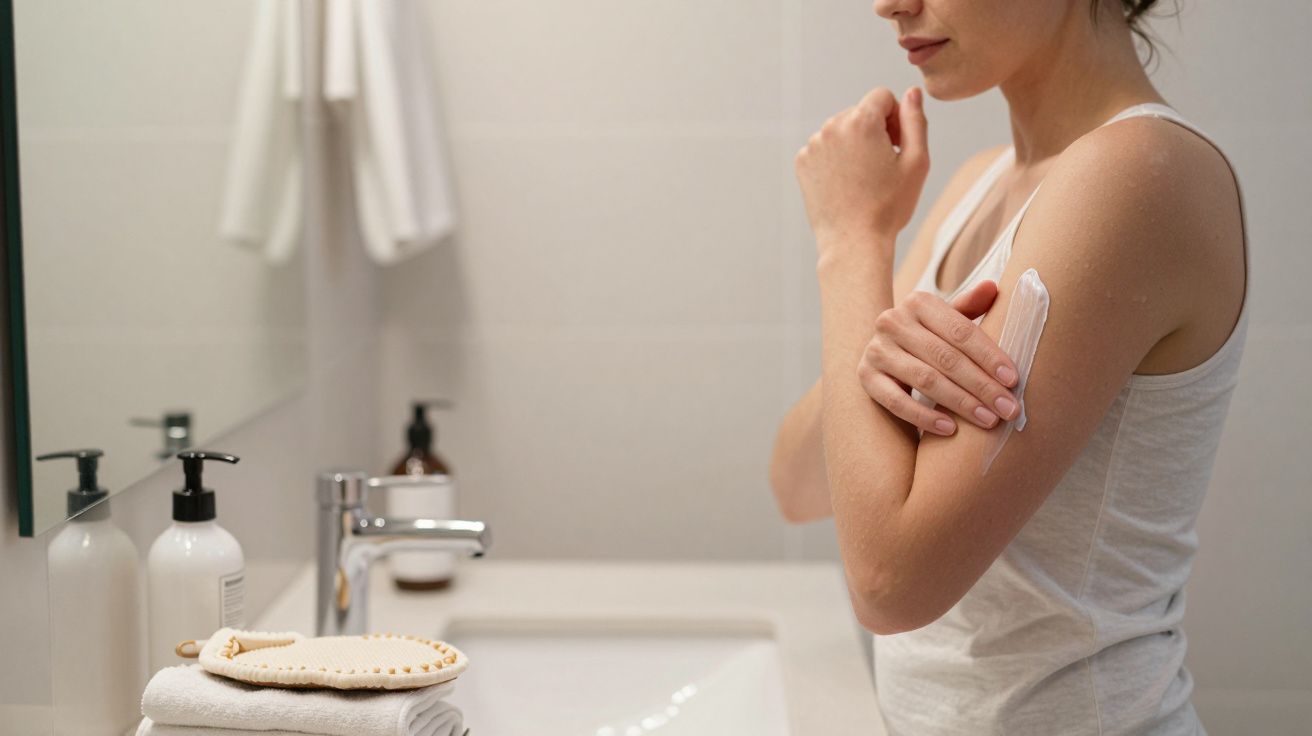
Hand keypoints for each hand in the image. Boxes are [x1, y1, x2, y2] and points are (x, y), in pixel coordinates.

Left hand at [794, 86, 929, 256]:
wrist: (853, 243)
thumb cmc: (889, 206)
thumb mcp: (917, 161)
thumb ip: (915, 120)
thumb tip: (912, 92)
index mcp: (860, 121)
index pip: (882, 96)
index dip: (895, 118)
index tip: (897, 145)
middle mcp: (831, 126)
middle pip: (859, 112)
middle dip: (873, 130)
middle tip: (882, 165)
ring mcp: (813, 144)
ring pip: (841, 130)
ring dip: (854, 144)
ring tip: (864, 177)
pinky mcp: (802, 162)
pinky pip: (824, 148)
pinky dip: (835, 159)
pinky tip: (846, 183)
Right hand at [857, 281, 1020, 435]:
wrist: (884, 353)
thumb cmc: (928, 338)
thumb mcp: (947, 320)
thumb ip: (970, 306)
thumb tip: (993, 287)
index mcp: (918, 302)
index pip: (961, 331)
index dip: (989, 356)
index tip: (1013, 380)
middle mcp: (893, 322)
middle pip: (946, 357)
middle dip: (982, 385)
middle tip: (1008, 408)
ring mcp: (877, 350)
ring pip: (925, 379)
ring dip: (961, 403)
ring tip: (988, 419)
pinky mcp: (866, 377)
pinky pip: (897, 402)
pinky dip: (924, 417)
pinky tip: (951, 429)